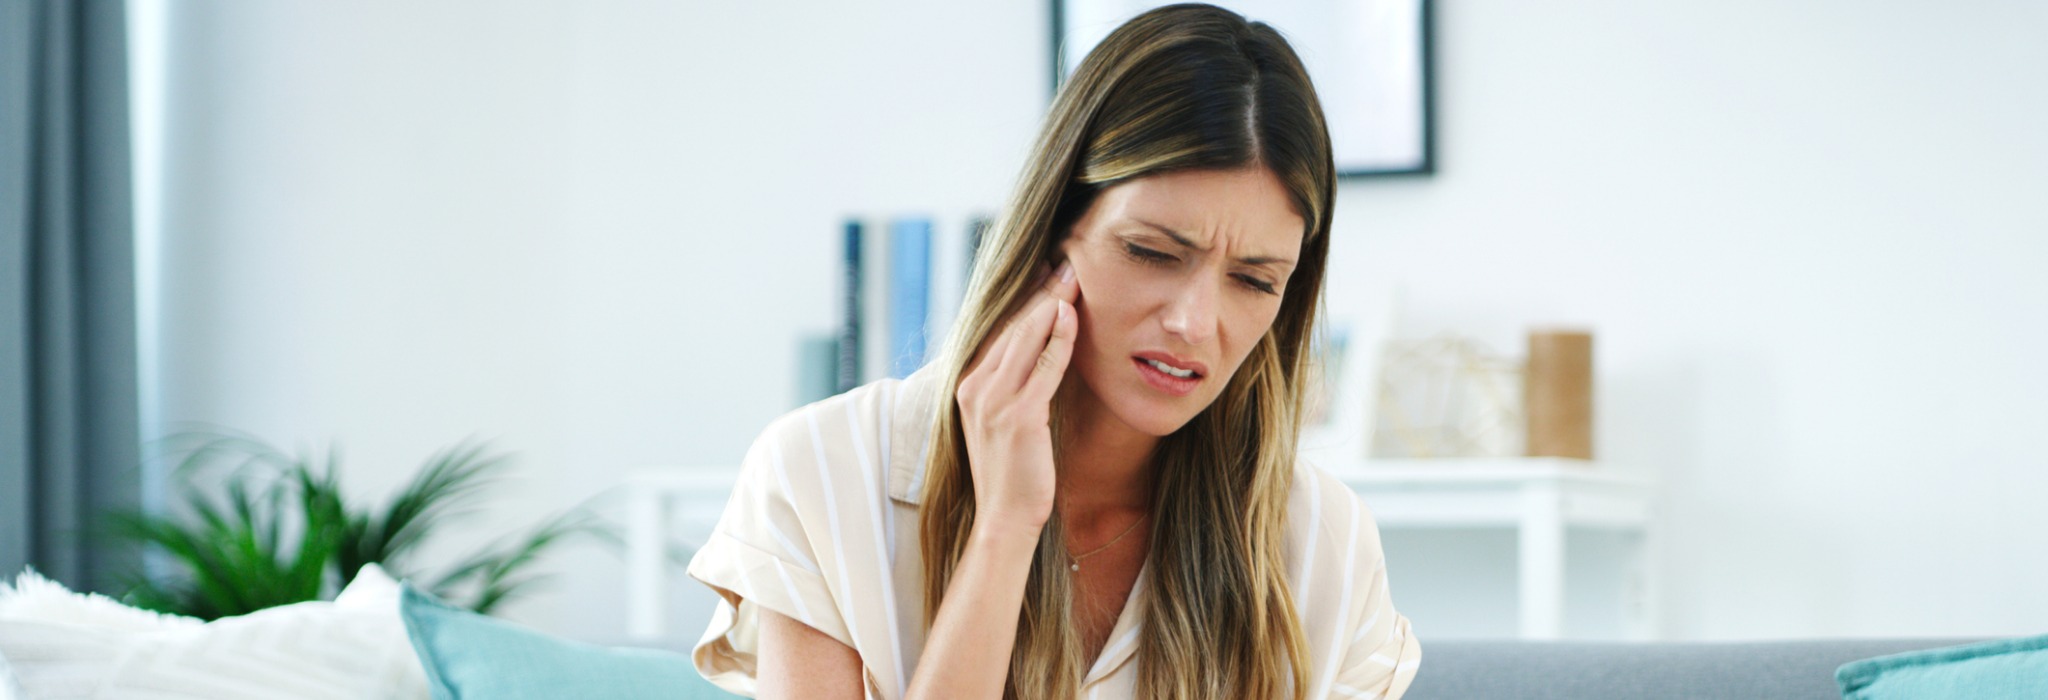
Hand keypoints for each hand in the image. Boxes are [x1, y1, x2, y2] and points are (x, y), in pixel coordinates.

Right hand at [954, 259, 1080, 530]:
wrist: (1004, 519)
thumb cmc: (1011, 473)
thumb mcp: (1002, 422)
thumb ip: (1012, 387)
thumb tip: (1037, 355)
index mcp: (969, 386)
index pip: (999, 331)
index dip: (1025, 300)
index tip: (1046, 273)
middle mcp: (975, 388)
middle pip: (1012, 327)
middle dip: (1041, 292)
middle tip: (1066, 263)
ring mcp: (994, 402)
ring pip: (1025, 339)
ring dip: (1051, 304)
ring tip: (1073, 277)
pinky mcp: (1018, 417)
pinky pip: (1043, 368)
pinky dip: (1058, 339)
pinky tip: (1072, 316)